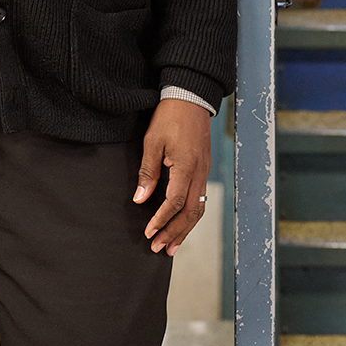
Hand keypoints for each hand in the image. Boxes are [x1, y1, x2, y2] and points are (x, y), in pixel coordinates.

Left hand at [134, 98, 210, 254]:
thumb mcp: (152, 141)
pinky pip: (200, 198)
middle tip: (158, 248)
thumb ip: (147, 172)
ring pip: (198, 208)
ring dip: (185, 229)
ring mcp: (205, 171)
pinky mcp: (204, 168)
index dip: (161, 220)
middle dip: (174, 232)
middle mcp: (200, 173)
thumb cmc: (169, 116)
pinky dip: (191, 216)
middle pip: (190, 212)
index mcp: (186, 167)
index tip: (149, 233)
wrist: (191, 97)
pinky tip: (183, 224)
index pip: (174, 203)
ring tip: (172, 246)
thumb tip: (140, 199)